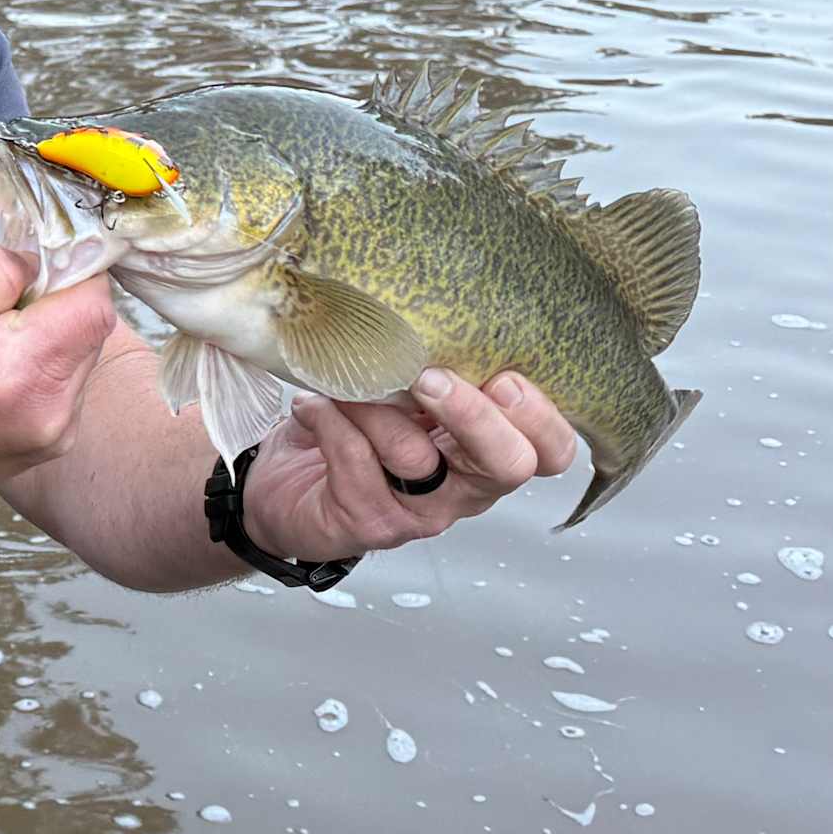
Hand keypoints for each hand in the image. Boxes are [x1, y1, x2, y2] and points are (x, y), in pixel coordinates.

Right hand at [0, 241, 120, 515]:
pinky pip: (68, 388)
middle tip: (3, 307)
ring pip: (83, 358)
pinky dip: (45, 370)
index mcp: (21, 369)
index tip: (37, 270)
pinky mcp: (49, 446)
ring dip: (53, 339)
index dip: (73, 273)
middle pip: (94, 331)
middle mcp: (50, 410)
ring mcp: (54, 435)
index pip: (95, 304)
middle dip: (59, 306)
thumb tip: (42, 259)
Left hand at [242, 370, 577, 559]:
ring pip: (415, 457)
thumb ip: (434, 366)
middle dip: (475, 415)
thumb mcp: (403, 391)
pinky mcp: (368, 521)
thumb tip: (437, 311)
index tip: (504, 376)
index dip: (542, 418)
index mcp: (487, 452)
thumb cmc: (353, 425)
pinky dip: (330, 420)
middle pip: (509, 465)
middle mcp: (465, 489)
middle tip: (431, 378)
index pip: (551, 452)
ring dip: (374, 407)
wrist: (282, 483)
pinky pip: (355, 461)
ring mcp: (418, 513)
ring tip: (342, 381)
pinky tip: (312, 405)